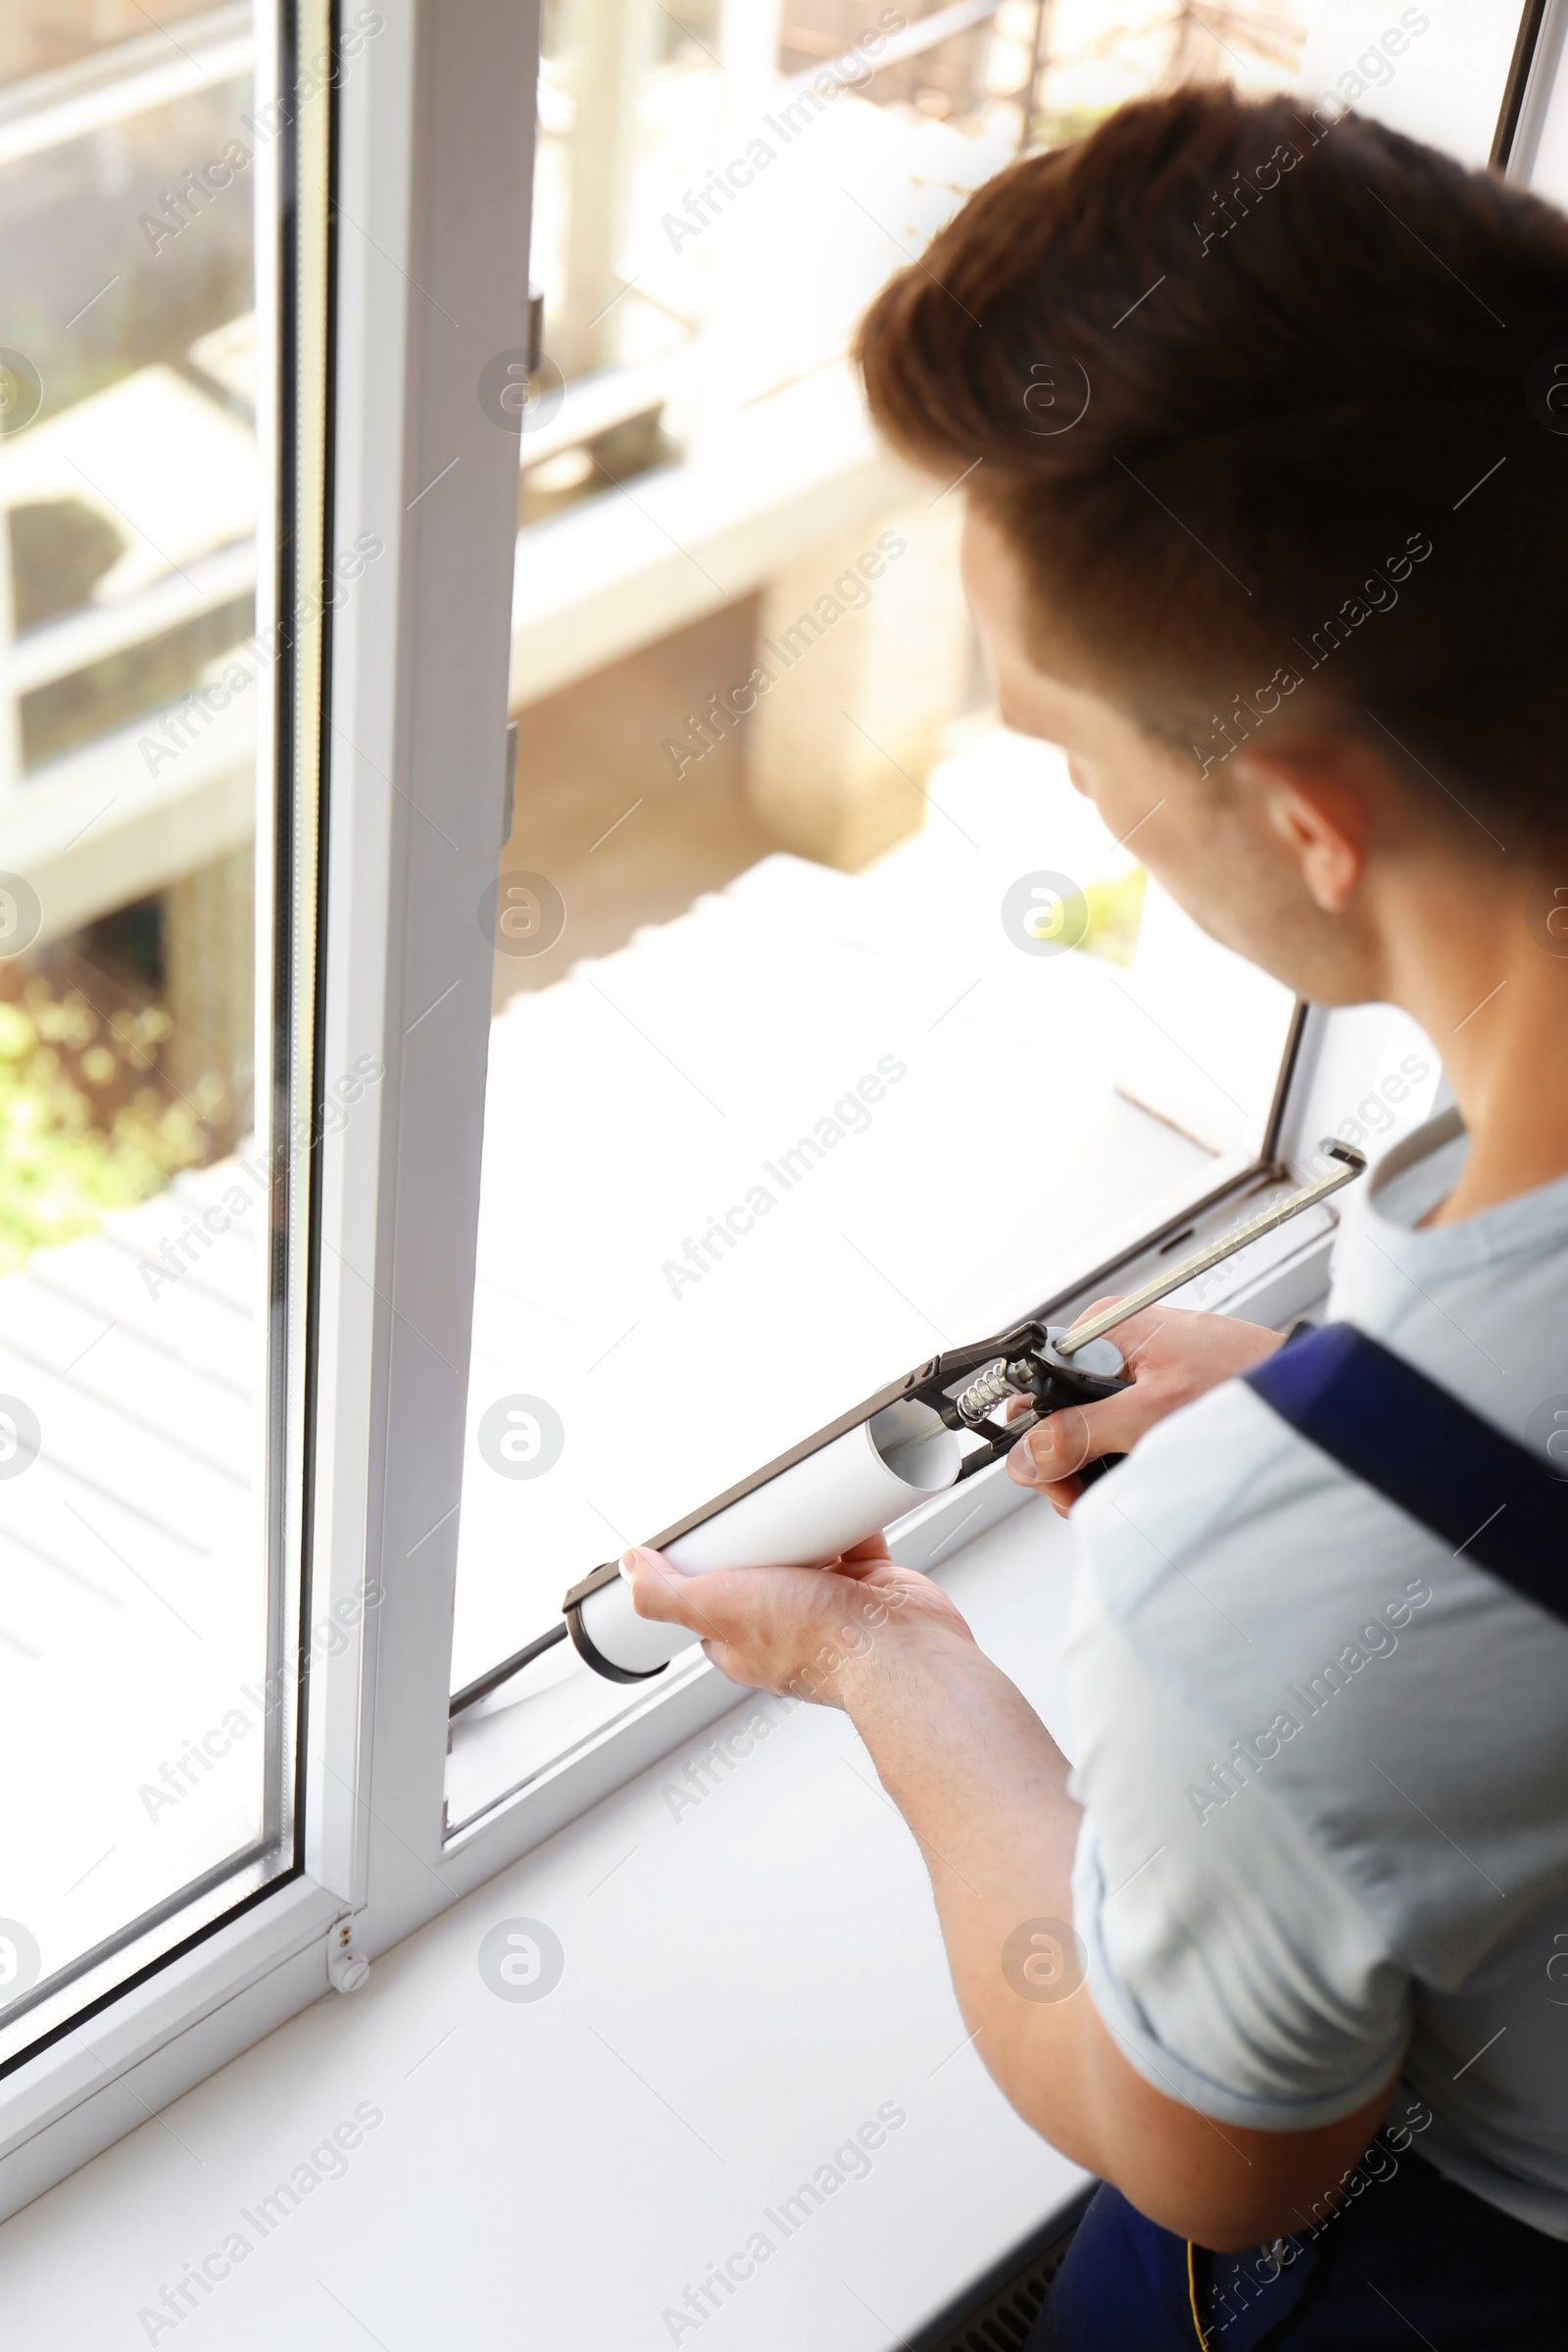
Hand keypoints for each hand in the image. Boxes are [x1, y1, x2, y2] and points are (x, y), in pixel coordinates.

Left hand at [620, 1534, 974, 1705]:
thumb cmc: (818, 1644)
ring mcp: (830, 1606)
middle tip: (755, 1506)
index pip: (707, 1596)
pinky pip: (854, 1540)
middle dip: (760, 1536)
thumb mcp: (717, 1608)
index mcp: (741, 1638)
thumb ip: (666, 1593)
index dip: (703, 1564)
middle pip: (761, 1565)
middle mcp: (785, 1624)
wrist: (900, 1652)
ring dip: (805, 1526)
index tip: (702, 1530)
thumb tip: (630, 1571)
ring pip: (808, 1550)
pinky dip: (850, 1521)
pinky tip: (841, 1504)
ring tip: (795, 1500)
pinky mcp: (869, 1586)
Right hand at [1006, 1298, 1282, 1514]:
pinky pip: (1112, 1426)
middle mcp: (1109, 1342)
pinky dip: (1116, 1456)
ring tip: (1115, 1489)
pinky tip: (1132, 1474)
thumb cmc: (1242, 1382)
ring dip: (1090, 1465)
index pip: (1036, 1387)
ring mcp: (1130, 1366)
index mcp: (1100, 1329)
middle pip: (1055, 1412)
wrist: (1303, 1393)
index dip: (1036, 1441)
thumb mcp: (1151, 1413)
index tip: (1056, 1479)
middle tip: (1083, 1497)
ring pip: (1082, 1425)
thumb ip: (1082, 1433)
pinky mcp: (1152, 1387)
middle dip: (1064, 1462)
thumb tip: (1027, 1456)